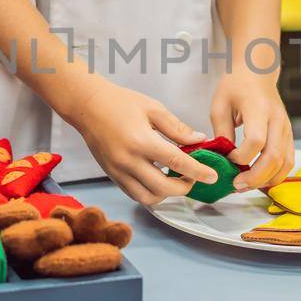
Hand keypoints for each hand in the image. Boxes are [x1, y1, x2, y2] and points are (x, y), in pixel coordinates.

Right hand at [60, 80, 218, 204]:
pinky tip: (159, 180)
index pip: (176, 162)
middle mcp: (128, 160)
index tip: (212, 176)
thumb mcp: (153, 108)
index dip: (198, 171)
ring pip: (148, 197)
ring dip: (166, 194)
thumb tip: (199, 141)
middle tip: (193, 177)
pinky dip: (151, 193)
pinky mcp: (112, 176)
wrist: (88, 106)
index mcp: (141, 141)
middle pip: (163, 188)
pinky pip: (135, 194)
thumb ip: (177, 128)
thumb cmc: (120, 102)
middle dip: (184, 187)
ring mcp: (118, 171)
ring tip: (175, 180)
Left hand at [211, 71, 294, 190]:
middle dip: (255, 177)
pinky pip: (288, 161)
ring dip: (266, 180)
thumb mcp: (220, 105)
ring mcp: (286, 128)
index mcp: (258, 109)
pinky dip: (276, 174)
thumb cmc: (236, 86)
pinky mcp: (289, 135)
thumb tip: (223, 159)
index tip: (227, 159)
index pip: (256, 141)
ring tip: (247, 185)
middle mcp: (277, 120)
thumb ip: (222, 132)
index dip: (241, 157)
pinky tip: (259, 179)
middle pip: (274, 157)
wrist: (257, 72)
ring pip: (285, 163)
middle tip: (236, 185)